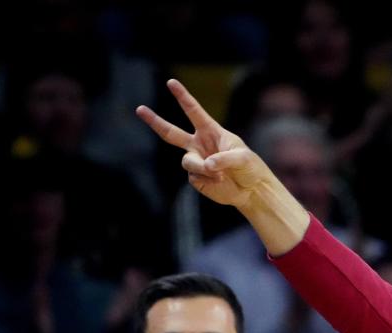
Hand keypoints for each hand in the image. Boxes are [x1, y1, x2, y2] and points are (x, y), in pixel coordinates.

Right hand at [136, 79, 276, 209]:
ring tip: (220, 174)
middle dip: (155, 121)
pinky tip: (221, 182)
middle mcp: (199, 144)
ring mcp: (196, 161)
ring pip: (187, 161)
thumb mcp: (243, 158)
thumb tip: (206, 165)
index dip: (182, 97)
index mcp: (211, 131)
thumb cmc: (250, 168)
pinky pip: (194, 176)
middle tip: (139, 109)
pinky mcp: (196, 178)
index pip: (193, 111)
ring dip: (202, 167)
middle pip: (171, 132)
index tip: (171, 82)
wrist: (252, 190)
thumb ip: (224, 158)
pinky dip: (208, 180)